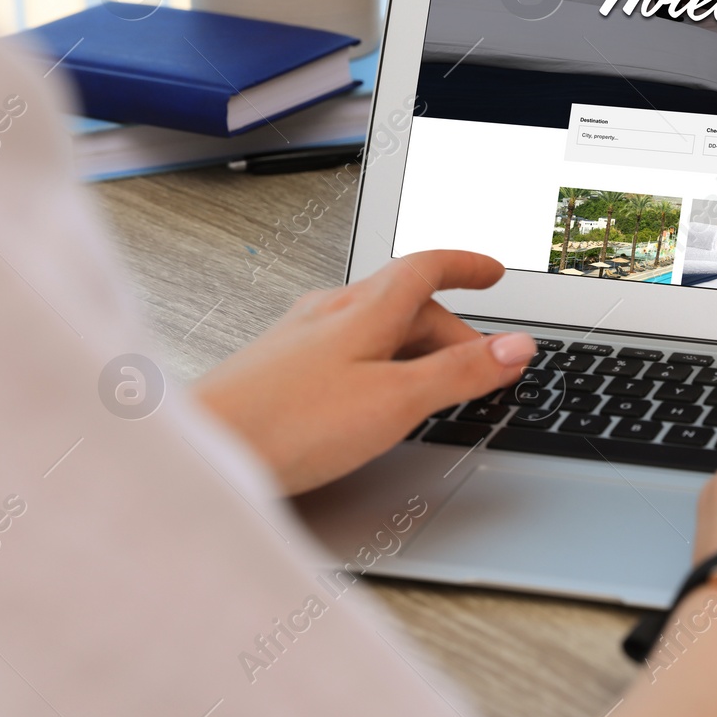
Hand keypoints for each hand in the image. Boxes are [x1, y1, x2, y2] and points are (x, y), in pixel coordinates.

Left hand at [193, 250, 534, 494]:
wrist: (201, 450)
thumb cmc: (287, 425)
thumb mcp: (395, 401)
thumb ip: (459, 373)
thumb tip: (515, 347)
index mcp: (365, 309)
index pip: (427, 267)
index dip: (466, 266)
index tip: (492, 272)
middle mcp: (329, 312)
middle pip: (406, 301)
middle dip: (451, 329)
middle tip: (479, 368)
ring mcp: (300, 337)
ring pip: (374, 327)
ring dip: (414, 348)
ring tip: (431, 388)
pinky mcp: (279, 367)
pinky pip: (346, 349)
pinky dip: (379, 364)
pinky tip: (372, 399)